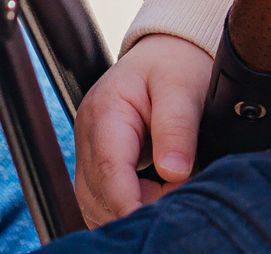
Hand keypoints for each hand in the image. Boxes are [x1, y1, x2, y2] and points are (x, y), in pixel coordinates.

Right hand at [74, 33, 213, 221]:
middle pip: (98, 192)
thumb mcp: (182, 87)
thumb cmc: (174, 65)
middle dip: (135, 207)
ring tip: (170, 198)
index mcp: (105, 111)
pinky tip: (153, 203)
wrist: (167, 53)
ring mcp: (89, 150)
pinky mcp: (98, 162)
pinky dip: (126, 207)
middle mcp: (88, 135)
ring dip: (130, 210)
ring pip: (96, 201)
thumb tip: (173, 172)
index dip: (127, 201)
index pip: (107, 168)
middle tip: (178, 202)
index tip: (150, 218)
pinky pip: (102, 198)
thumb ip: (176, 128)